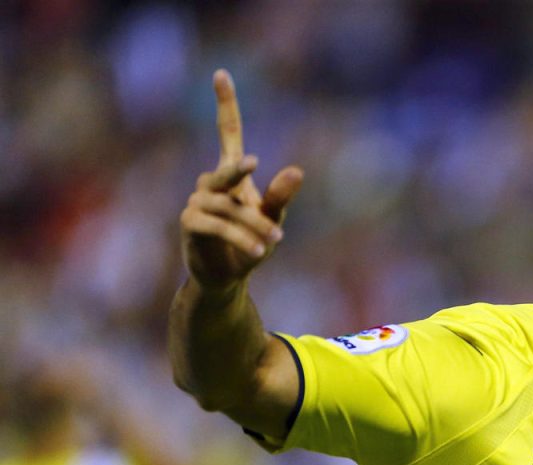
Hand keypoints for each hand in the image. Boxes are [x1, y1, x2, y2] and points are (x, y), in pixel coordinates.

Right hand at [179, 69, 303, 290]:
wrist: (228, 277)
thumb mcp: (272, 219)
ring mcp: (197, 202)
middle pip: (226, 170)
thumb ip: (281, 196)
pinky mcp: (190, 224)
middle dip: (238, 169)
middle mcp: (210, 183)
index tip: (221, 73)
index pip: (227, 132)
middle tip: (253, 162)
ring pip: (230, 208)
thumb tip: (297, 170)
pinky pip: (219, 226)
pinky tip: (260, 251)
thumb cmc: (251, 242)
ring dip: (255, 225)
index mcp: (231, 175)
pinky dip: (242, 237)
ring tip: (276, 241)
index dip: (225, 104)